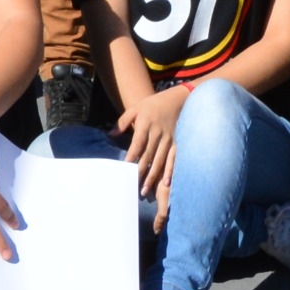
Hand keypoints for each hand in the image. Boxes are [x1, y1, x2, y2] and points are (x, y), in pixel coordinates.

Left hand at [118, 84, 186, 224]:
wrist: (179, 99)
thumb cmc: (153, 104)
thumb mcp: (136, 108)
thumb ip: (123, 121)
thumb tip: (111, 135)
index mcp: (145, 124)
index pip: (137, 143)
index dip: (132, 156)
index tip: (125, 168)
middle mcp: (157, 133)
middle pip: (147, 155)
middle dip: (140, 171)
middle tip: (133, 186)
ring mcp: (169, 139)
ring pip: (159, 160)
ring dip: (152, 176)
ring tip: (145, 190)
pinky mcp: (177, 143)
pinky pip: (173, 159)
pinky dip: (170, 171)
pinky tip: (166, 183)